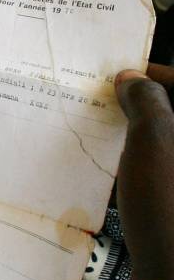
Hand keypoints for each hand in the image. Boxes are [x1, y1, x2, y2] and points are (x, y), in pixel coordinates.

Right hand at [115, 67, 173, 279]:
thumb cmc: (169, 203)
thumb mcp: (152, 141)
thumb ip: (145, 100)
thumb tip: (133, 78)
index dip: (158, 75)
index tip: (125, 78)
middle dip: (148, 105)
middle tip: (114, 103)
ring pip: (171, 144)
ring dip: (147, 134)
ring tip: (112, 134)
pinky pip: (167, 171)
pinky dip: (149, 163)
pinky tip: (122, 170)